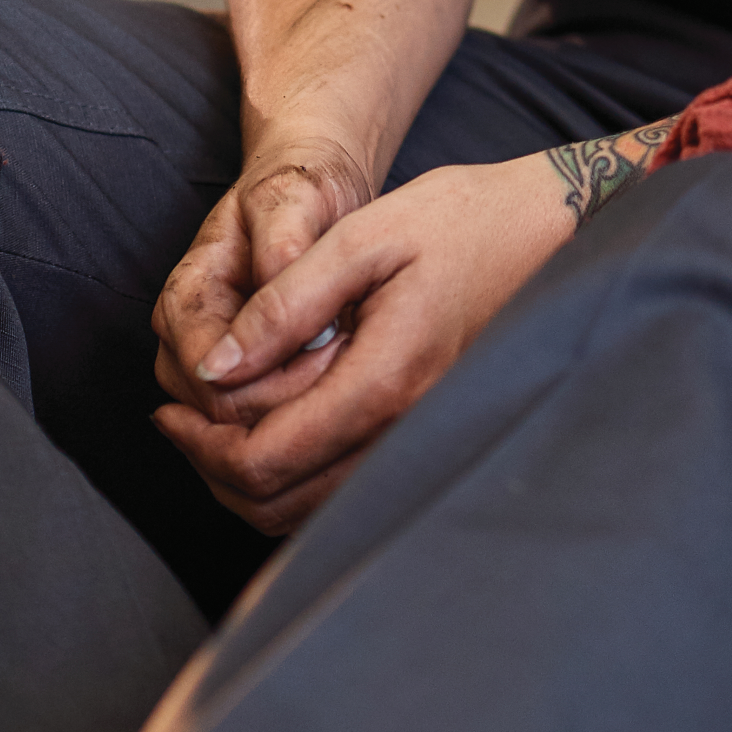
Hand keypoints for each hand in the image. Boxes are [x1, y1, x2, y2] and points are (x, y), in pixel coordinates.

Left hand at [153, 154, 573, 532]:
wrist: (562, 229)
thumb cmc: (470, 218)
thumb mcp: (370, 233)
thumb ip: (289, 298)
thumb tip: (218, 364)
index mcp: (384, 381)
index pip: (264, 460)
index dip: (200, 444)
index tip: (169, 408)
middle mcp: (405, 432)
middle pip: (276, 504)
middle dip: (213, 468)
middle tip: (180, 420)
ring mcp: (424, 444)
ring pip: (308, 513)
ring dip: (250, 481)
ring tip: (219, 426)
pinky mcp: (433, 440)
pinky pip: (345, 495)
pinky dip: (295, 480)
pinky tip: (280, 429)